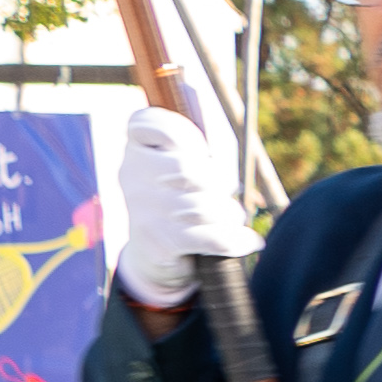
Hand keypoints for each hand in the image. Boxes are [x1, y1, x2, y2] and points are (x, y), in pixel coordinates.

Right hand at [114, 102, 250, 302]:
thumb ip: (202, 151)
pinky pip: (212, 238)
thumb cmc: (181, 200)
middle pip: (187, 168)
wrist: (154, 257)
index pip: (149, 124)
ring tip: (232, 217)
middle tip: (227, 189)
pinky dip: (237, 240)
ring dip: (230, 214)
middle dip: (219, 181)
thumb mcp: (185, 168)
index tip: (200, 150)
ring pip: (204, 207)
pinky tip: (249, 241)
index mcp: (136, 150)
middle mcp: (132, 176)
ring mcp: (142, 211)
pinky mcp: (158, 243)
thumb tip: (228, 156)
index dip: (183, 134)